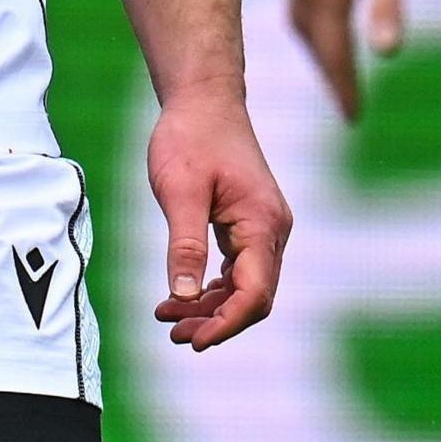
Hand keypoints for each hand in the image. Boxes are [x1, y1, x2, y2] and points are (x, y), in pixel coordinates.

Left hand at [144, 92, 289, 348]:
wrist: (204, 99)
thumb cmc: (190, 137)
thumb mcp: (179, 191)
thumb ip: (184, 244)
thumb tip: (183, 297)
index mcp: (262, 223)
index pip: (254, 293)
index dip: (226, 323)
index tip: (194, 342)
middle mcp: (272, 230)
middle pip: (254, 297)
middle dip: (216, 321)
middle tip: (174, 335)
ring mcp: (264, 227)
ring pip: (245, 286)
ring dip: (211, 308)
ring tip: (168, 320)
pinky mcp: (249, 223)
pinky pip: (238, 269)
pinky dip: (212, 287)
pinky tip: (181, 297)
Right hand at [287, 0, 415, 120]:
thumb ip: (387, 2)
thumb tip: (387, 54)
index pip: (333, 54)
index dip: (344, 88)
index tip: (355, 119)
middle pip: (313, 42)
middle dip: (328, 73)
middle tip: (346, 103)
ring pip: (303, 20)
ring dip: (317, 47)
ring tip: (333, 66)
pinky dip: (311, 19)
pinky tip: (322, 12)